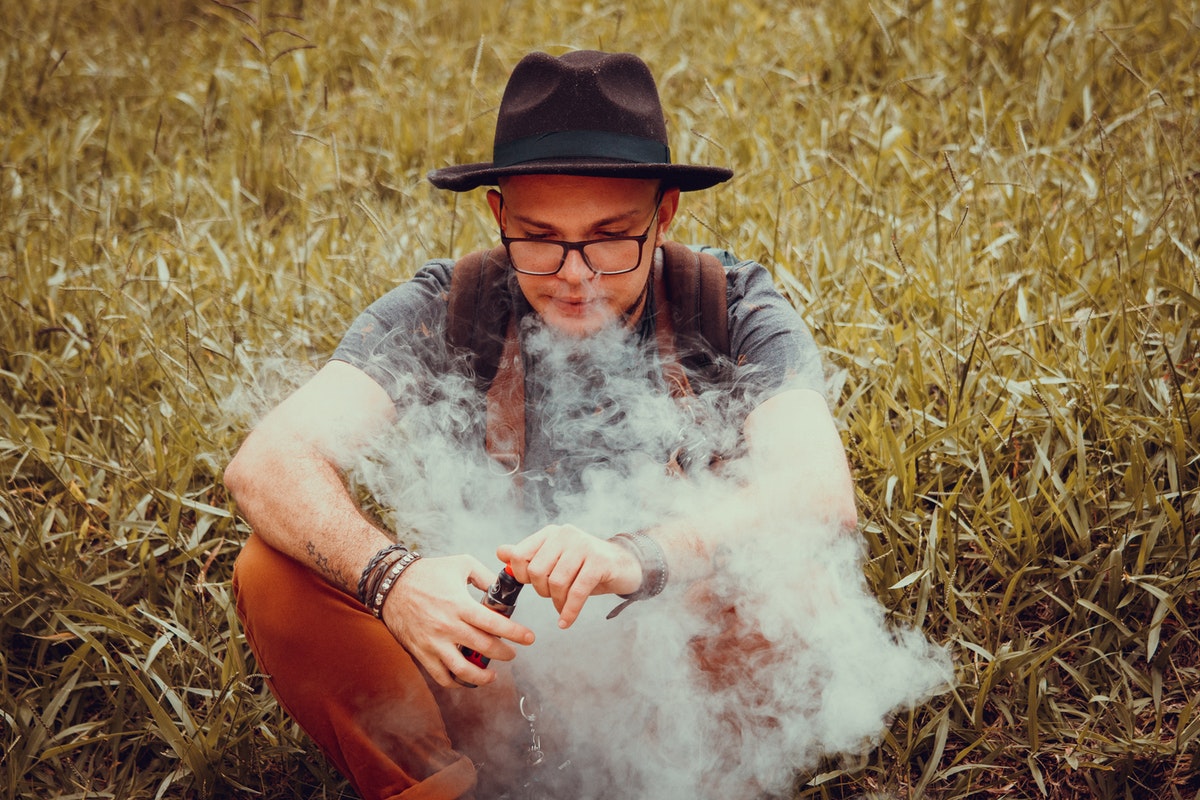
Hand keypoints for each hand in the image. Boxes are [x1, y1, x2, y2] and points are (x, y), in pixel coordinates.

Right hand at [380, 554, 534, 687]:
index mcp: (459, 604)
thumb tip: (503, 588)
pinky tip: (467, 676)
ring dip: (483, 676)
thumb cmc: (428, 572)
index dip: (516, 633)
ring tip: (493, 674)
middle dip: (506, 653)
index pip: (494, 624)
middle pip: (485, 648)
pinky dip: (457, 682)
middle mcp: (448, 626)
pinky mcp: (422, 653)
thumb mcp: (461, 564)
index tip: (529, 638)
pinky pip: (442, 676)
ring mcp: (434, 643)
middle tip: (513, 652)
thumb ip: (485, 576)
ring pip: (464, 670)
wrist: (391, 584)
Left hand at [498, 524, 641, 628]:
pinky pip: (577, 592)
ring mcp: (583, 546)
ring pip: (557, 583)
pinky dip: (569, 611)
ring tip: (563, 607)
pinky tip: (566, 621)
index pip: (519, 555)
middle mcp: (565, 535)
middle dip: (542, 591)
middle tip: (553, 596)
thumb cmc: (585, 565)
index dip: (521, 576)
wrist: (624, 565)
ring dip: (558, 602)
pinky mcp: (599, 562)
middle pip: (537, 571)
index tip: (532, 585)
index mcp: (550, 533)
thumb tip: (500, 552)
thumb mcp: (556, 559)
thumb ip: (528, 555)